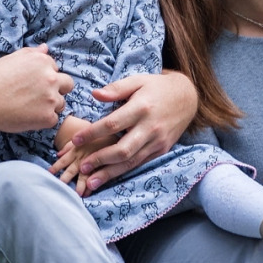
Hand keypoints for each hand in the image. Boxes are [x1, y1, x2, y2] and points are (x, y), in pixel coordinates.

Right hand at [0, 45, 71, 133]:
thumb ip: (32, 53)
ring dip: (49, 106)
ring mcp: (51, 98)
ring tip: (29, 108)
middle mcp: (51, 78)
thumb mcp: (11, 59)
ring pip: (60, 103)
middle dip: (57, 90)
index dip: (44, 77)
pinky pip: (53, 119)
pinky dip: (42, 121)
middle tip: (38, 97)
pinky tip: (27, 117)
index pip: (55, 69)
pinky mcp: (47, 117)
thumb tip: (45, 48)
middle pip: (67, 84)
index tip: (31, 84)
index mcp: (43, 62)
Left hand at [75, 72, 198, 191]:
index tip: (75, 140)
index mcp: (141, 108)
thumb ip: (116, 88)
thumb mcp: (138, 81)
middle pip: (123, 149)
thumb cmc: (157, 87)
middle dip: (101, 159)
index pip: (113, 124)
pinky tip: (110, 177)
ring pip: (131, 161)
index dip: (93, 133)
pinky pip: (141, 163)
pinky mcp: (162, 150)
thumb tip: (94, 94)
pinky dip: (124, 172)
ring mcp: (157, 141)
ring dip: (110, 173)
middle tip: (82, 167)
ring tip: (91, 182)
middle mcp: (150, 127)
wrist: (188, 97)